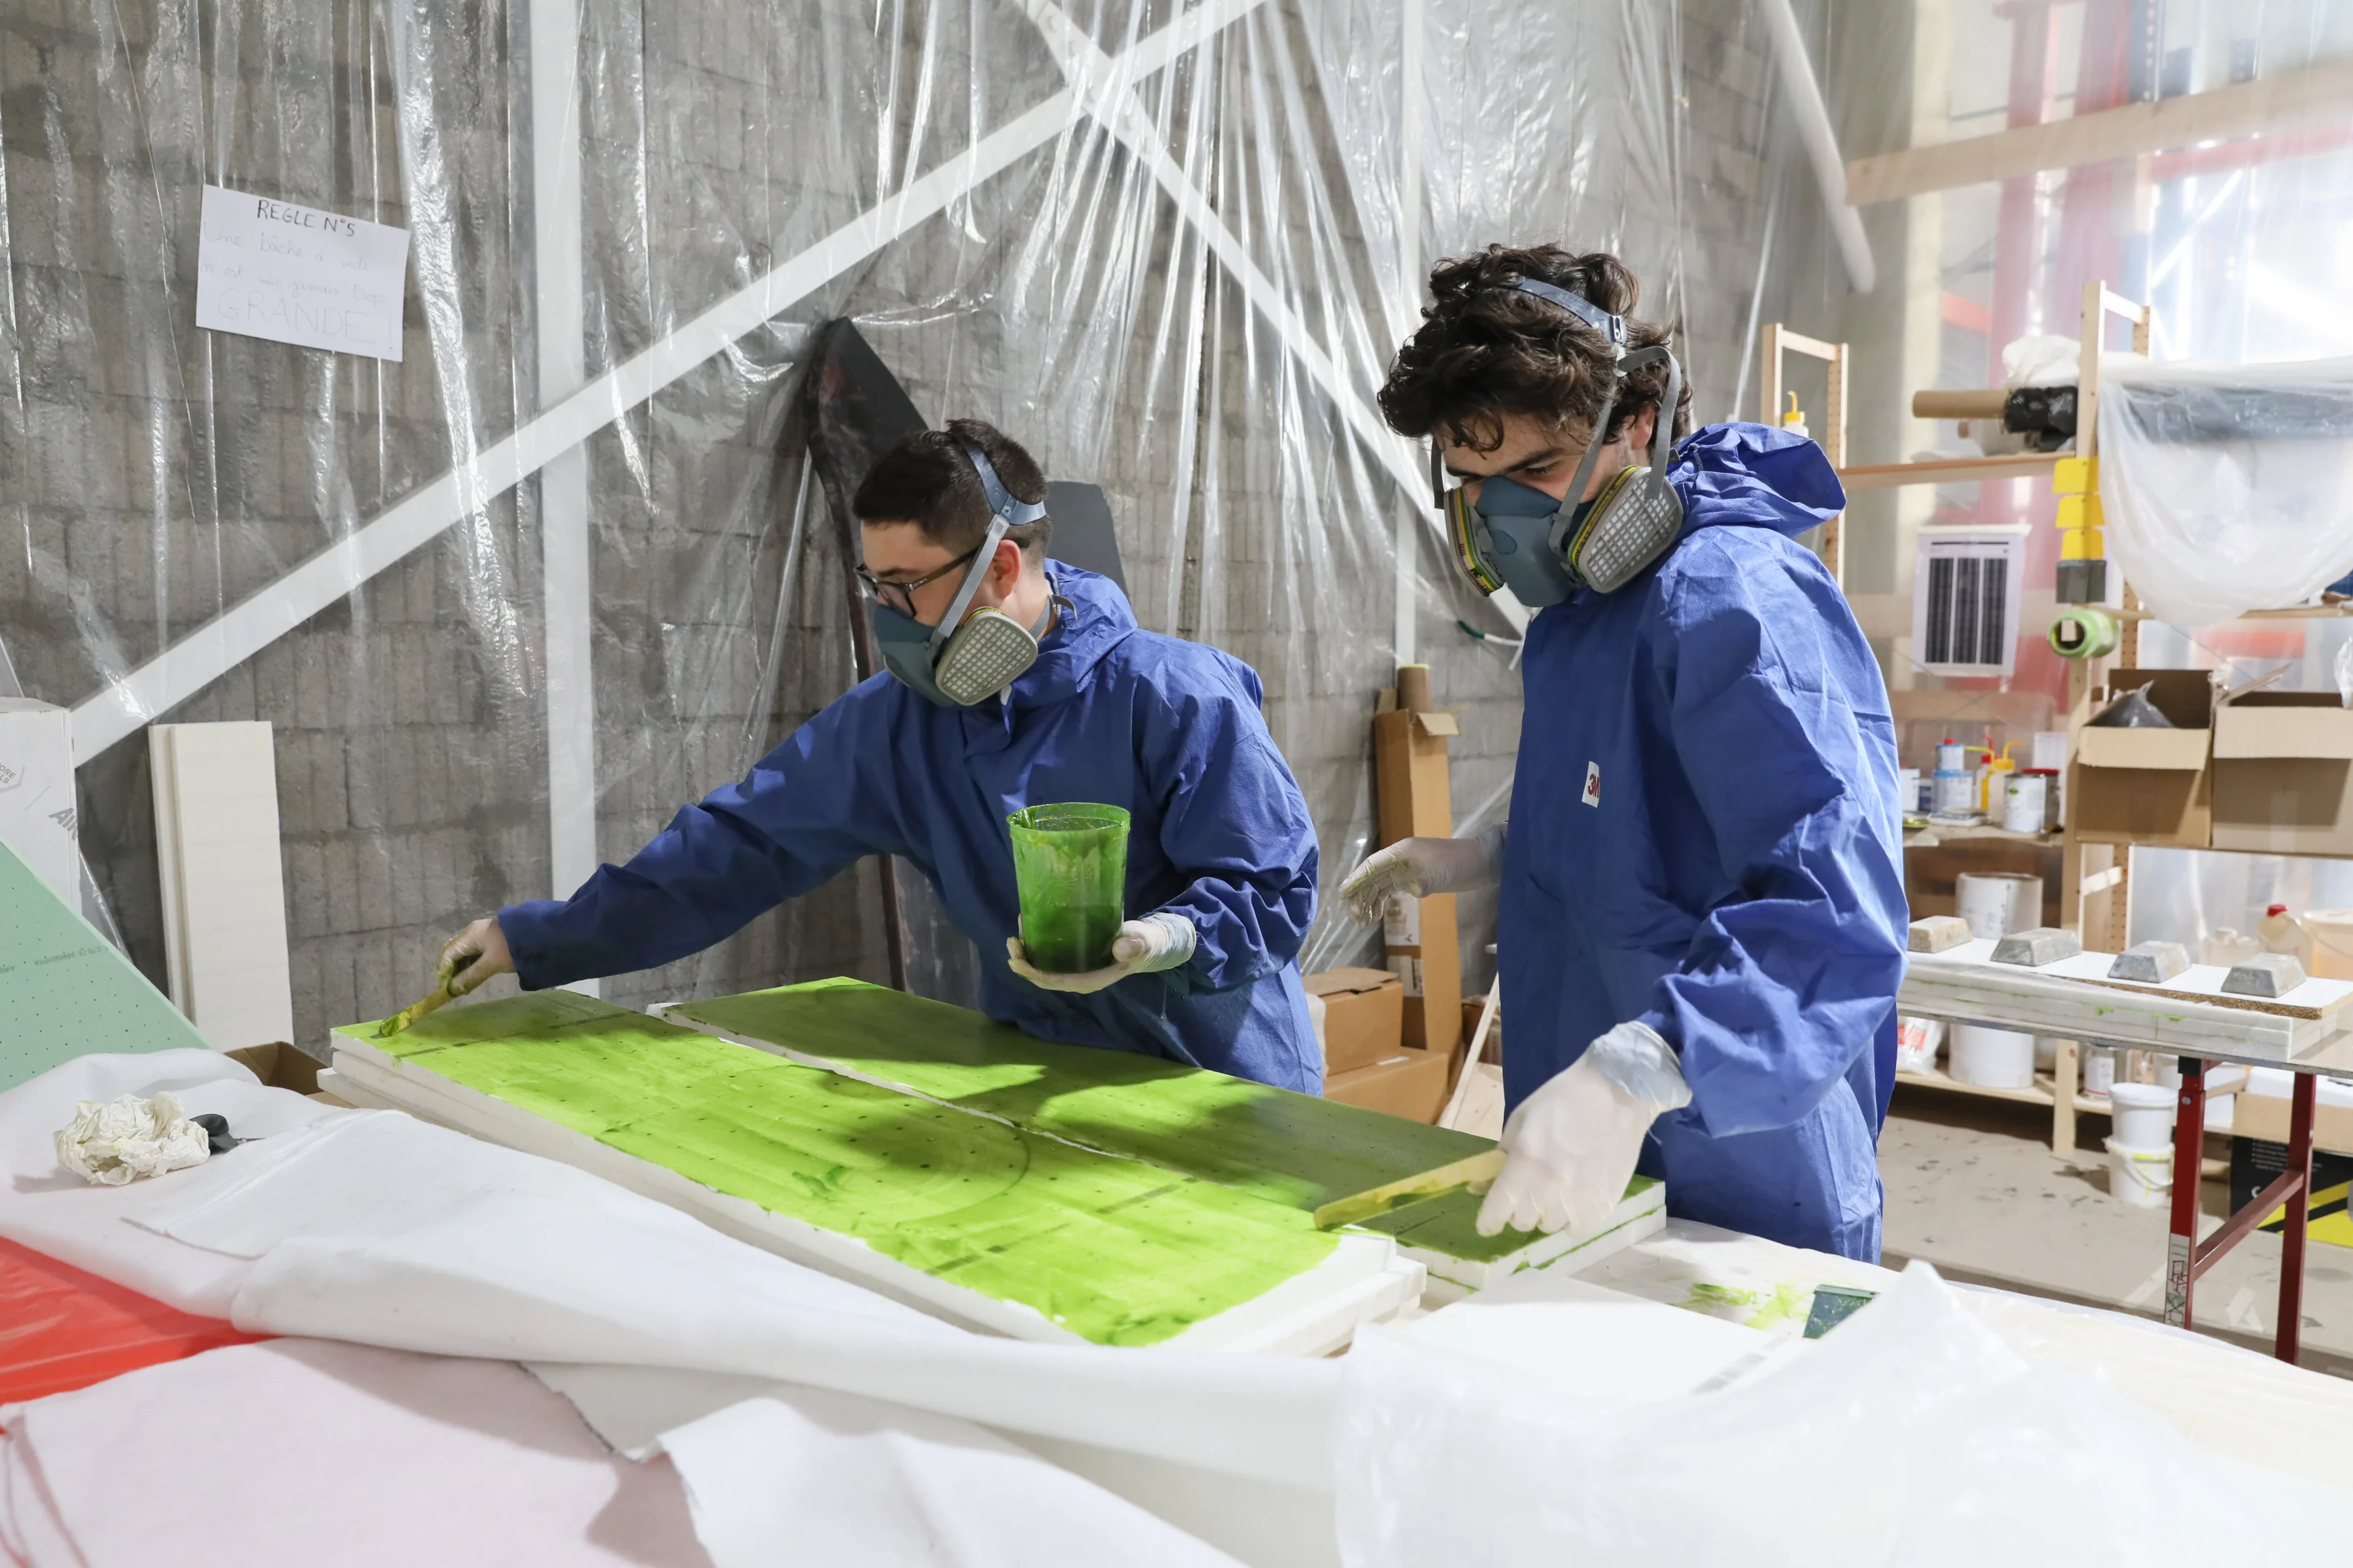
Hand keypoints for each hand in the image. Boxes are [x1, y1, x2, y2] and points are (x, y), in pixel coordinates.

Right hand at [437, 916, 514, 997]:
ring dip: (461, 970)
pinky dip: (471, 967)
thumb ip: (471, 976)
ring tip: (461, 987)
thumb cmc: (514, 948)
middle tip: (450, 989)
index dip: (444, 972)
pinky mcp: (492, 942)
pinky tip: (472, 978)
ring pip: (465, 954)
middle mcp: (473, 933)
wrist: (542, 935)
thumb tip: (452, 990)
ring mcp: (483, 936)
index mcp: (470, 934)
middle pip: (454, 952)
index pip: (448, 954)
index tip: (444, 989)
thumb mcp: (492, 964)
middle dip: (450, 971)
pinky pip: (475, 955)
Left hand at [1004, 913, 1195, 994]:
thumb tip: (1119, 948)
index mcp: (1093, 979)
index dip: (1037, 976)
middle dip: (1025, 964)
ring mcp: (1074, 967)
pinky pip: (1049, 954)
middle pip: (1046, 977)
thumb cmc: (1145, 944)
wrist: (1147, 943)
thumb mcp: (1143, 944)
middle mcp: (1079, 976)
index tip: (1019, 964)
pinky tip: (1028, 926)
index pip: (1060, 982)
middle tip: (1012, 944)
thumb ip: (1135, 946)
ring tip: (1014, 937)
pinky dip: (1036, 943)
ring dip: (1026, 954)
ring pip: (1044, 966)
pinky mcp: (1073, 956)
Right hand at [1337, 827, 1501, 924]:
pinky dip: (1381, 902)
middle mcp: (1400, 859)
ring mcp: (1406, 869)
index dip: (1357, 879)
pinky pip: (1390, 889)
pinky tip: (1376, 915)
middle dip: (1361, 896)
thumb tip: (1412, 890)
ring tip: (1362, 921)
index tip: (1343, 894)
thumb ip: (1426, 881)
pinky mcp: (1414, 878)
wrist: (1481, 863)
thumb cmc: (1461, 864)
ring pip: (1380, 885)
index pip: (1373, 865)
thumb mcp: (1443, 873)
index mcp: (1403, 852)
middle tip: (1355, 918)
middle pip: (1373, 877)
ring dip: (1369, 901)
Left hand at [1476, 1021, 1690, 1237]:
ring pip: (1549, 1226)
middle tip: (1528, 1191)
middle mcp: (1549, 1185)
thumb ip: (1500, 1157)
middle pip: (1522, 1222)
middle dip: (1519, 1209)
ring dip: (1547, 1212)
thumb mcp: (1520, 1120)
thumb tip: (1480, 1188)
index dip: (1488, 1221)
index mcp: (1524, 1160)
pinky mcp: (1604, 1204)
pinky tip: (1575, 1201)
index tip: (1488, 1223)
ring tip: (1557, 1189)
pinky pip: (1577, 1230)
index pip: (1497, 1210)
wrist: (1616, 1093)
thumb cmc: (1563, 1099)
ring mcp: (1579, 1198)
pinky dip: (1572, 1220)